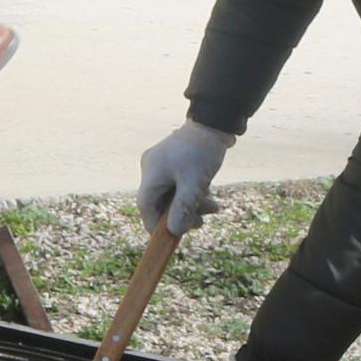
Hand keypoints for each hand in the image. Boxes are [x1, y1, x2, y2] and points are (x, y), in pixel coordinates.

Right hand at [135, 120, 236, 235]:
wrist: (215, 122)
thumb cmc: (203, 152)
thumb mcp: (195, 184)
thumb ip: (183, 209)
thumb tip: (174, 231)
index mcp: (151, 173)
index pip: (146, 206)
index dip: (156, 225)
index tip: (170, 238)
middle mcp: (151, 168)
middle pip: (160, 201)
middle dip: (181, 214)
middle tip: (200, 222)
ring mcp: (163, 164)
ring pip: (172, 194)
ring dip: (191, 204)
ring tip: (212, 208)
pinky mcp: (175, 161)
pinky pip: (179, 184)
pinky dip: (192, 193)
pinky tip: (209, 197)